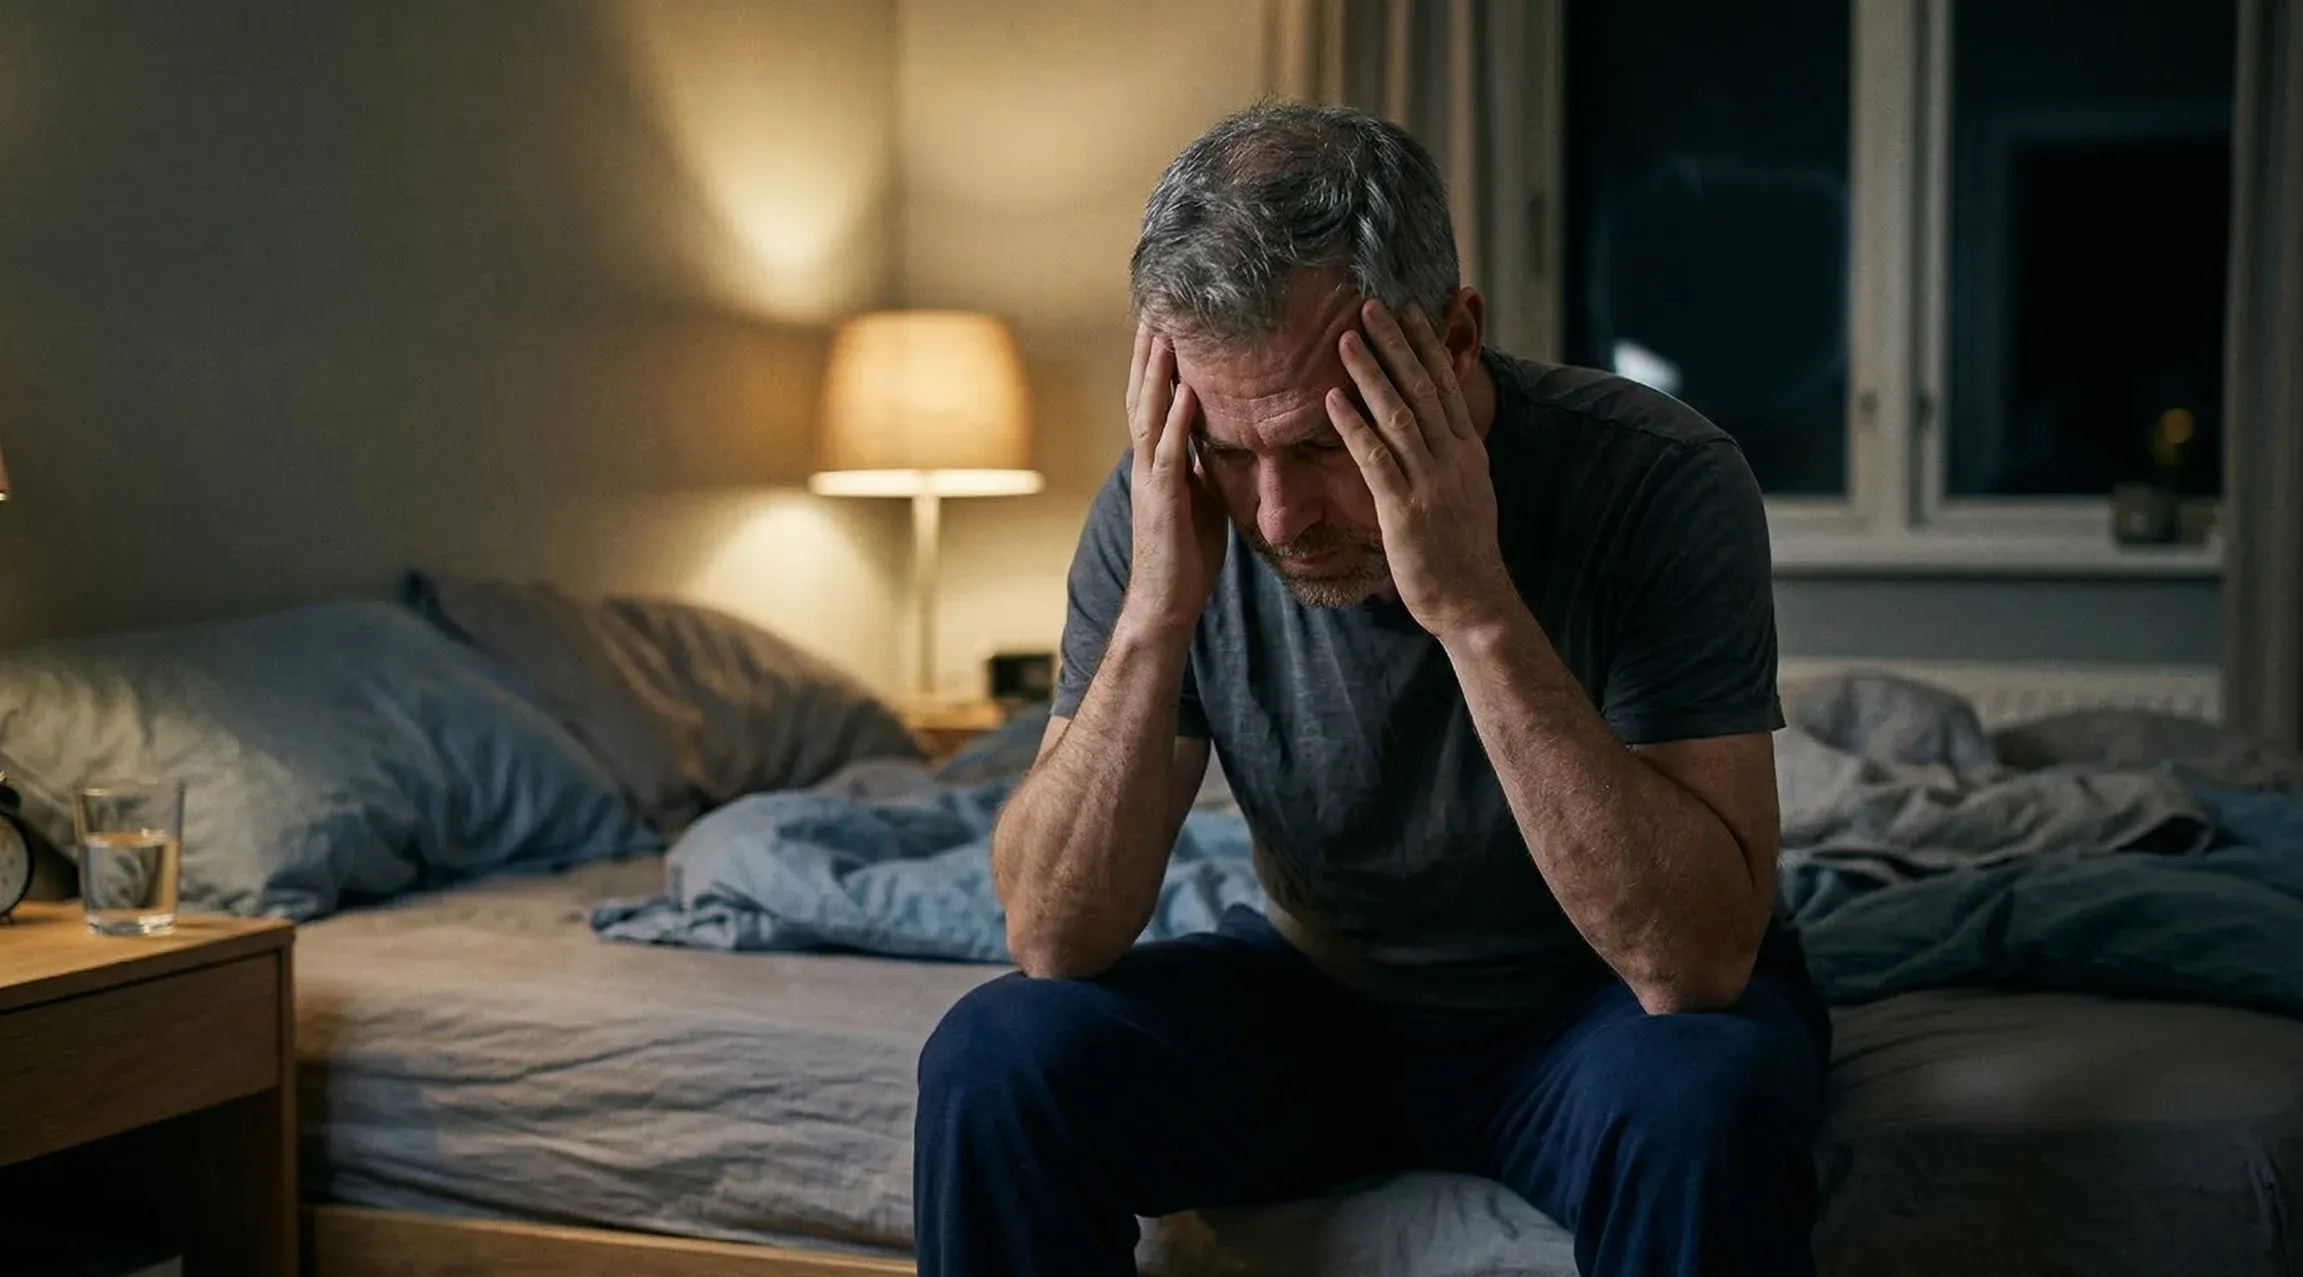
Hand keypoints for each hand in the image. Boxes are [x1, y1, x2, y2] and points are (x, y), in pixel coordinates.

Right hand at [1120, 324, 1227, 636]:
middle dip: (1150, 355)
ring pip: (1148, 416)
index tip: (1167, 325)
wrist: (1167, 603)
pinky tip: (1187, 393)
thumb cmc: (1186, 555)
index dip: (1159, 365)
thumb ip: (1203, 466)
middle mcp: (1147, 464)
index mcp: (1158, 462)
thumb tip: (1219, 440)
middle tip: (1157, 310)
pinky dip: (1176, 421)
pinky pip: (1169, 453)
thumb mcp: (1202, 499)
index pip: (1155, 402)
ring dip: (1157, 376)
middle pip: (1143, 397)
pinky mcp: (1164, 501)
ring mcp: (1151, 480)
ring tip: (1166, 336)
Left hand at [1326, 300, 1517, 642]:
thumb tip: (1442, 429)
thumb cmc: (1465, 552)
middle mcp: (1452, 459)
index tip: (1408, 311)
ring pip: (1397, 415)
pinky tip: (1332, 401)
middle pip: (1421, 389)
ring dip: (1369, 374)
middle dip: (1395, 345)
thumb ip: (1454, 458)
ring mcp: (1430, 483)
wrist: (1474, 602)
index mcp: (1468, 452)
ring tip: (1345, 340)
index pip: (1446, 386)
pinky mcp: (1405, 510)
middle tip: (1370, 306)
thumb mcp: (1470, 494)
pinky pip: (1376, 459)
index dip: (1425, 346)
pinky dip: (1353, 426)